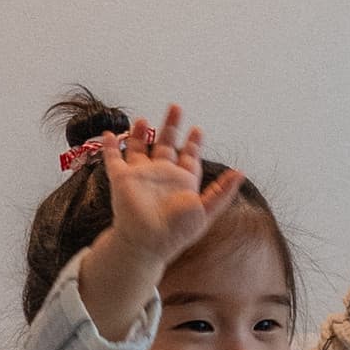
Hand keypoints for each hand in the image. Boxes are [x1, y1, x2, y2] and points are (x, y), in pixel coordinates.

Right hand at [77, 105, 243, 340]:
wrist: (148, 242)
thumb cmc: (177, 231)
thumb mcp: (206, 211)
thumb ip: (222, 192)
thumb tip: (241, 172)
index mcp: (182, 182)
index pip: (189, 157)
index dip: (193, 143)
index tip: (197, 130)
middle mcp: (162, 176)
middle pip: (167, 145)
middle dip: (171, 126)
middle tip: (176, 107)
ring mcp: (141, 176)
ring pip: (140, 148)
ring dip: (142, 134)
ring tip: (143, 119)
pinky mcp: (122, 179)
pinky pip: (114, 159)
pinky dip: (110, 146)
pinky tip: (109, 135)